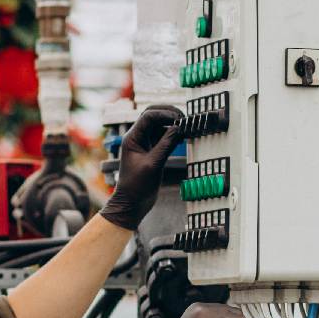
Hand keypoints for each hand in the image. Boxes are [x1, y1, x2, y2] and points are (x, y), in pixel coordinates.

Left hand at [100, 105, 183, 230]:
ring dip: (172, 124)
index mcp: (132, 138)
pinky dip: (173, 134)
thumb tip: (179, 127)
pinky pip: (163, 137)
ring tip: (186, 127)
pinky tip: (183, 137)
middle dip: (168, 113)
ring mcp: (145, 144)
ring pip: (159, 125)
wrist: (131, 203)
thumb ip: (166, 145)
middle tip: (184, 118)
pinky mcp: (152, 152)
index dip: (165, 113)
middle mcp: (138, 138)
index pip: (148, 116)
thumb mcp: (153, 164)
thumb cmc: (137, 187)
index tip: (180, 119)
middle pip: (153, 115)